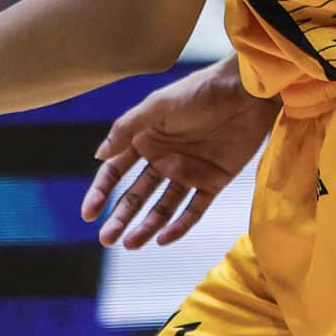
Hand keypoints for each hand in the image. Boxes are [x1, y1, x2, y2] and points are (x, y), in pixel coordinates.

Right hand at [81, 59, 275, 247]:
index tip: (89, 214)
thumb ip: (128, 128)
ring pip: (162, 207)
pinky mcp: (213, 181)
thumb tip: (98, 155)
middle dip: (120, 217)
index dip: (100, 193)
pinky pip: (194, 209)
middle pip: (136, 195)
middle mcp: (163, 158)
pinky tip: (164, 238)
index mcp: (146, 139)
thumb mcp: (158, 105)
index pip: (115, 172)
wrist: (247, 92)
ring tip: (131, 244)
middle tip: (107, 239)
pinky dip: (180, 226)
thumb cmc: (201, 91)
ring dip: (146, 226)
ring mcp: (188, 172)